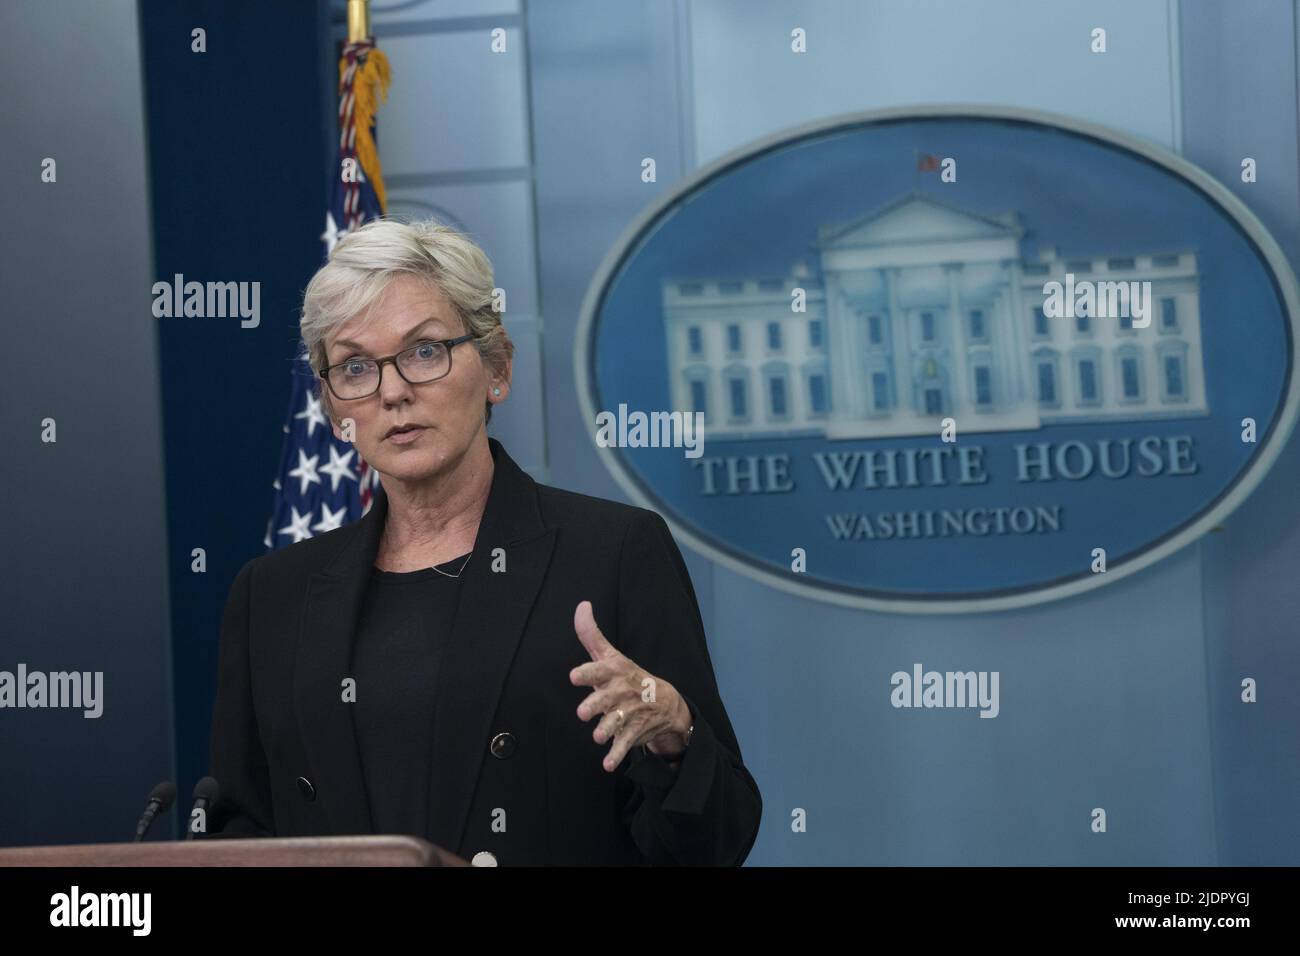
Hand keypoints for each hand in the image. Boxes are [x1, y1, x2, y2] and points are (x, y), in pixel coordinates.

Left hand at [568, 600, 691, 771]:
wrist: (665, 702)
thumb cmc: (627, 676)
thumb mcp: (611, 654)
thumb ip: (591, 634)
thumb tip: (581, 604)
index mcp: (613, 672)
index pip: (598, 670)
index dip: (587, 673)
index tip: (574, 676)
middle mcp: (621, 692)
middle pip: (605, 700)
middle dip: (595, 706)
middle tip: (583, 712)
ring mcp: (628, 714)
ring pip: (615, 723)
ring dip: (606, 730)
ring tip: (598, 736)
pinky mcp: (632, 732)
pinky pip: (624, 745)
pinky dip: (616, 756)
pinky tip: (607, 764)